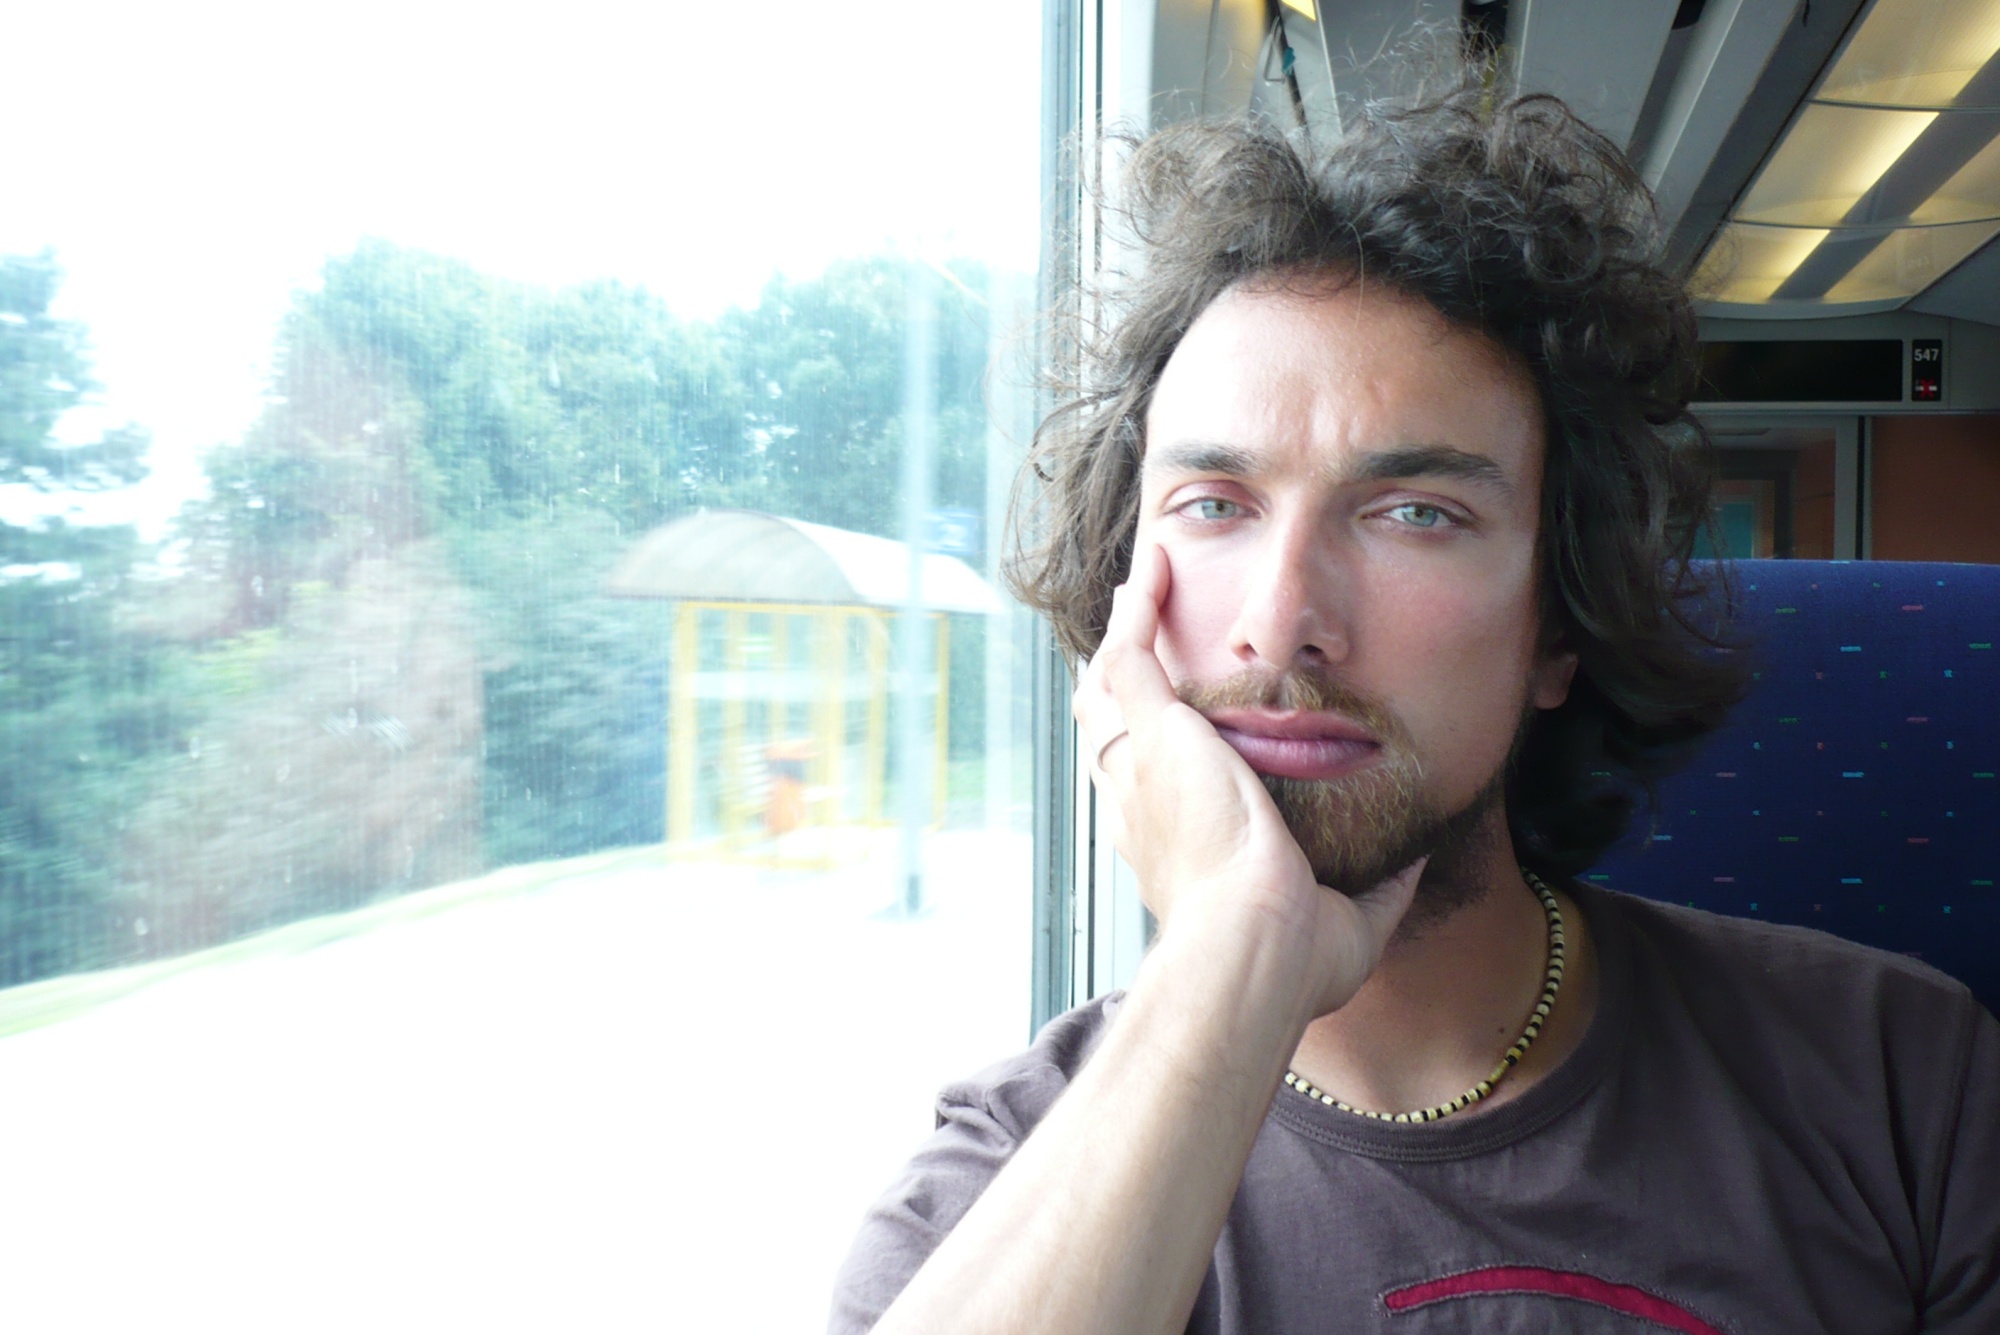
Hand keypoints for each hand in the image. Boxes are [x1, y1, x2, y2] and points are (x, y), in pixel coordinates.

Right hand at [1073, 543, 1420, 1021]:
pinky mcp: (1156, 733)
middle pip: (1109, 729)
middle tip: (1142, 639)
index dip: (1156, 751)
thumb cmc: (1289, 961)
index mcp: (1174, 851)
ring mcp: (1141, 767)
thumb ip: (1376, 888)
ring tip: (1145, 586)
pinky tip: (1154, 570)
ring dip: (1126, 633)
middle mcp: (1141, 807)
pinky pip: (1130, 654)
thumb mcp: (1344, 921)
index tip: (1179, 724)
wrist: (1255, 945)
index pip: (1151, 789)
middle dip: (1121, 683)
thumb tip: (1412, 861)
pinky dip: (1138, 610)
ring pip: (1108, 687)